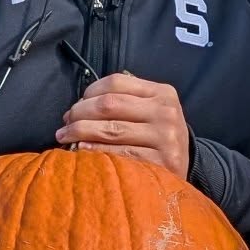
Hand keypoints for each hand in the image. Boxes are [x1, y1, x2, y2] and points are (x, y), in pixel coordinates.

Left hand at [56, 73, 188, 175]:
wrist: (184, 167)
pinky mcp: (162, 161)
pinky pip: (119, 153)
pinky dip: (94, 150)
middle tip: (66, 123)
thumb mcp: (150, 110)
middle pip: (109, 104)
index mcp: (163, 93)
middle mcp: (167, 112)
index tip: (76, 105)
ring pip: (110, 129)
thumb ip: (124, 100)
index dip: (88, 92)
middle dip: (79, 113)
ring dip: (79, 131)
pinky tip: (81, 150)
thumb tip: (78, 106)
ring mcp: (166, 137)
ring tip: (65, 136)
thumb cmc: (157, 135)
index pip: (116, 83)